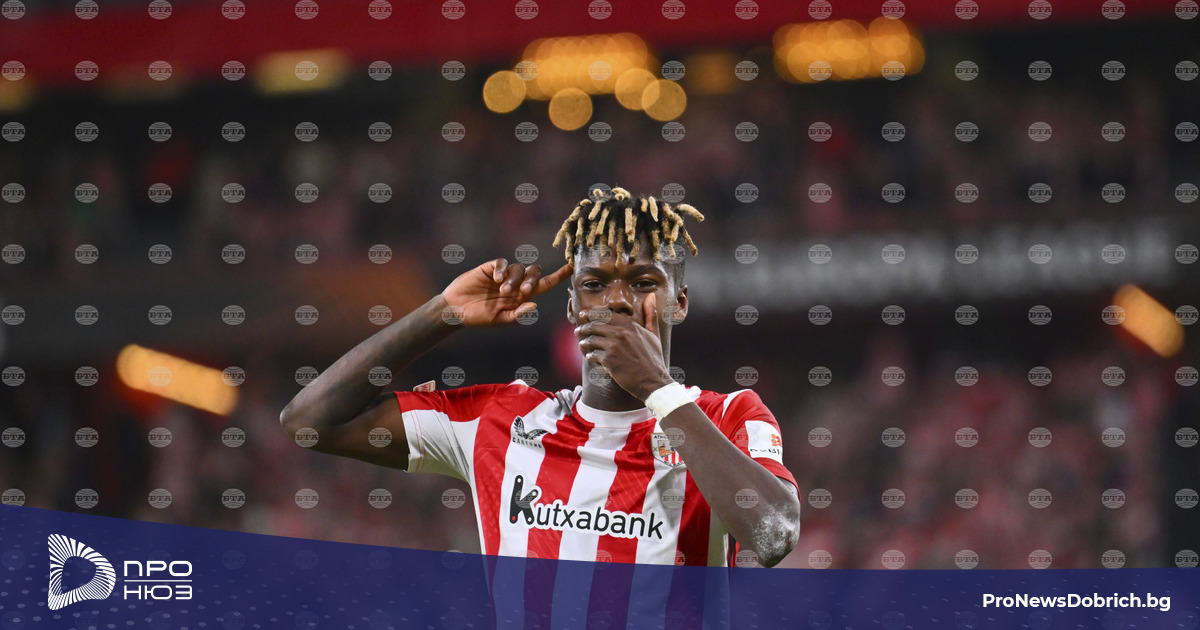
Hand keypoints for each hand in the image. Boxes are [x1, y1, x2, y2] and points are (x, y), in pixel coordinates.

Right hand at [441, 258, 571, 326]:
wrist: (456, 311)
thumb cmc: (479, 318)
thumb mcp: (500, 320)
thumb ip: (518, 314)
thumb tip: (534, 305)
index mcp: (521, 297)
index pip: (544, 284)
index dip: (558, 276)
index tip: (571, 267)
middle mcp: (515, 284)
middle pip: (534, 273)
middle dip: (533, 280)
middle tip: (524, 291)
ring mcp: (502, 275)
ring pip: (518, 268)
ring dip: (514, 279)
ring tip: (502, 290)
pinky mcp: (489, 268)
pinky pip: (501, 263)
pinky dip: (501, 269)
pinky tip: (495, 279)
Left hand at [575, 292, 672, 399]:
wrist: (653, 381)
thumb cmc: (654, 359)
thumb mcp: (654, 334)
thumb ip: (650, 314)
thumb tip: (651, 296)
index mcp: (630, 325)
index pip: (606, 314)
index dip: (592, 313)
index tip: (584, 314)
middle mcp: (621, 333)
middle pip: (595, 326)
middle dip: (583, 327)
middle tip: (577, 330)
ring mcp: (614, 346)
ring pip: (591, 339)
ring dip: (584, 342)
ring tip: (581, 344)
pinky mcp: (608, 360)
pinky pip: (592, 354)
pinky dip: (589, 355)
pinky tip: (589, 356)